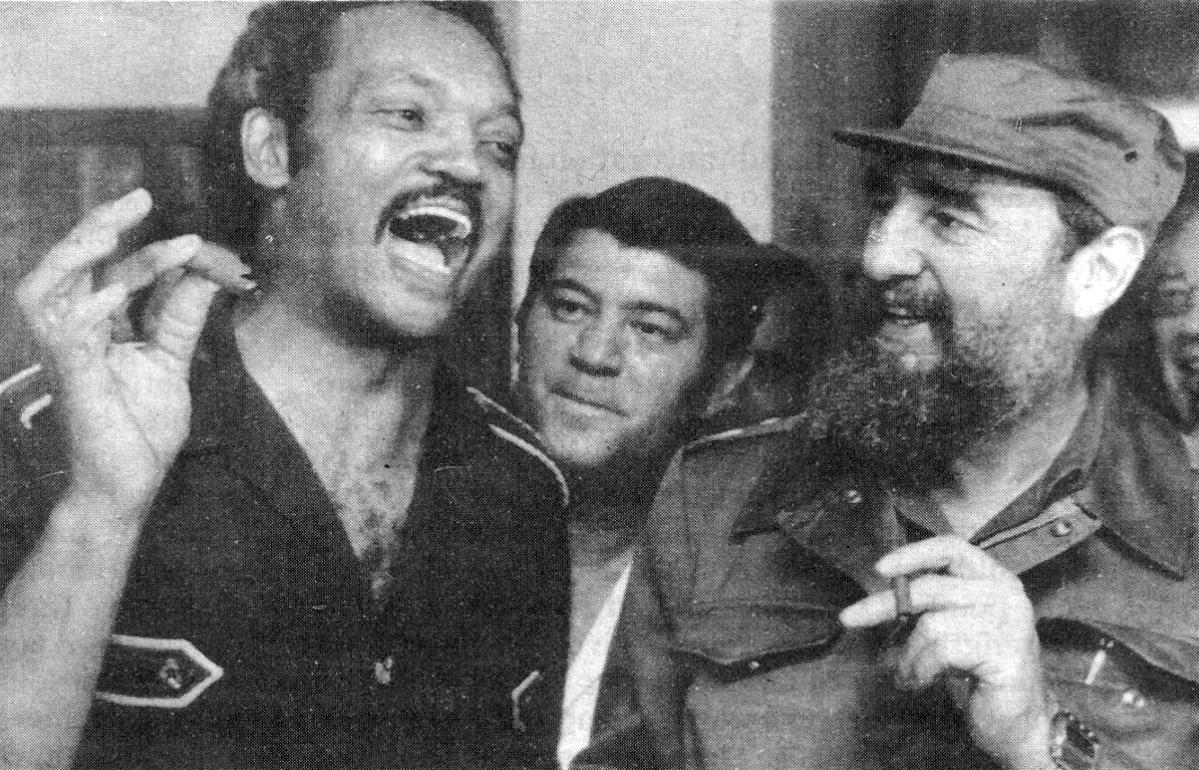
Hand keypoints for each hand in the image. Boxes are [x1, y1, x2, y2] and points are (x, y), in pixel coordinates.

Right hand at [14, 189, 223, 510]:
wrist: (129, 484)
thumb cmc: (141, 428)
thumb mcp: (171, 362)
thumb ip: (181, 318)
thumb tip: (205, 275)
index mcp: (98, 327)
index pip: (111, 272)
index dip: (144, 246)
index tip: (192, 235)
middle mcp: (75, 333)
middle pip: (72, 265)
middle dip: (100, 225)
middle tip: (140, 196)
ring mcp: (68, 354)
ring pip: (48, 288)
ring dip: (77, 254)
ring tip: (112, 231)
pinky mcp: (72, 379)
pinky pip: (68, 335)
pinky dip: (91, 308)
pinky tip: (118, 292)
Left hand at [840, 536, 1053, 769]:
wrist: (1020, 724)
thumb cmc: (980, 674)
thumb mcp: (953, 628)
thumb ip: (930, 604)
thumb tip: (882, 590)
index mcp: (994, 580)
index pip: (951, 547)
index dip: (912, 554)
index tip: (879, 568)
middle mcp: (1006, 594)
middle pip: (929, 587)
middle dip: (883, 605)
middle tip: (849, 619)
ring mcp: (1010, 622)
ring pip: (930, 624)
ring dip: (909, 655)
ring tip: (909, 674)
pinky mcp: (1006, 652)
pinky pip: (941, 651)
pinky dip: (921, 669)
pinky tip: (922, 682)